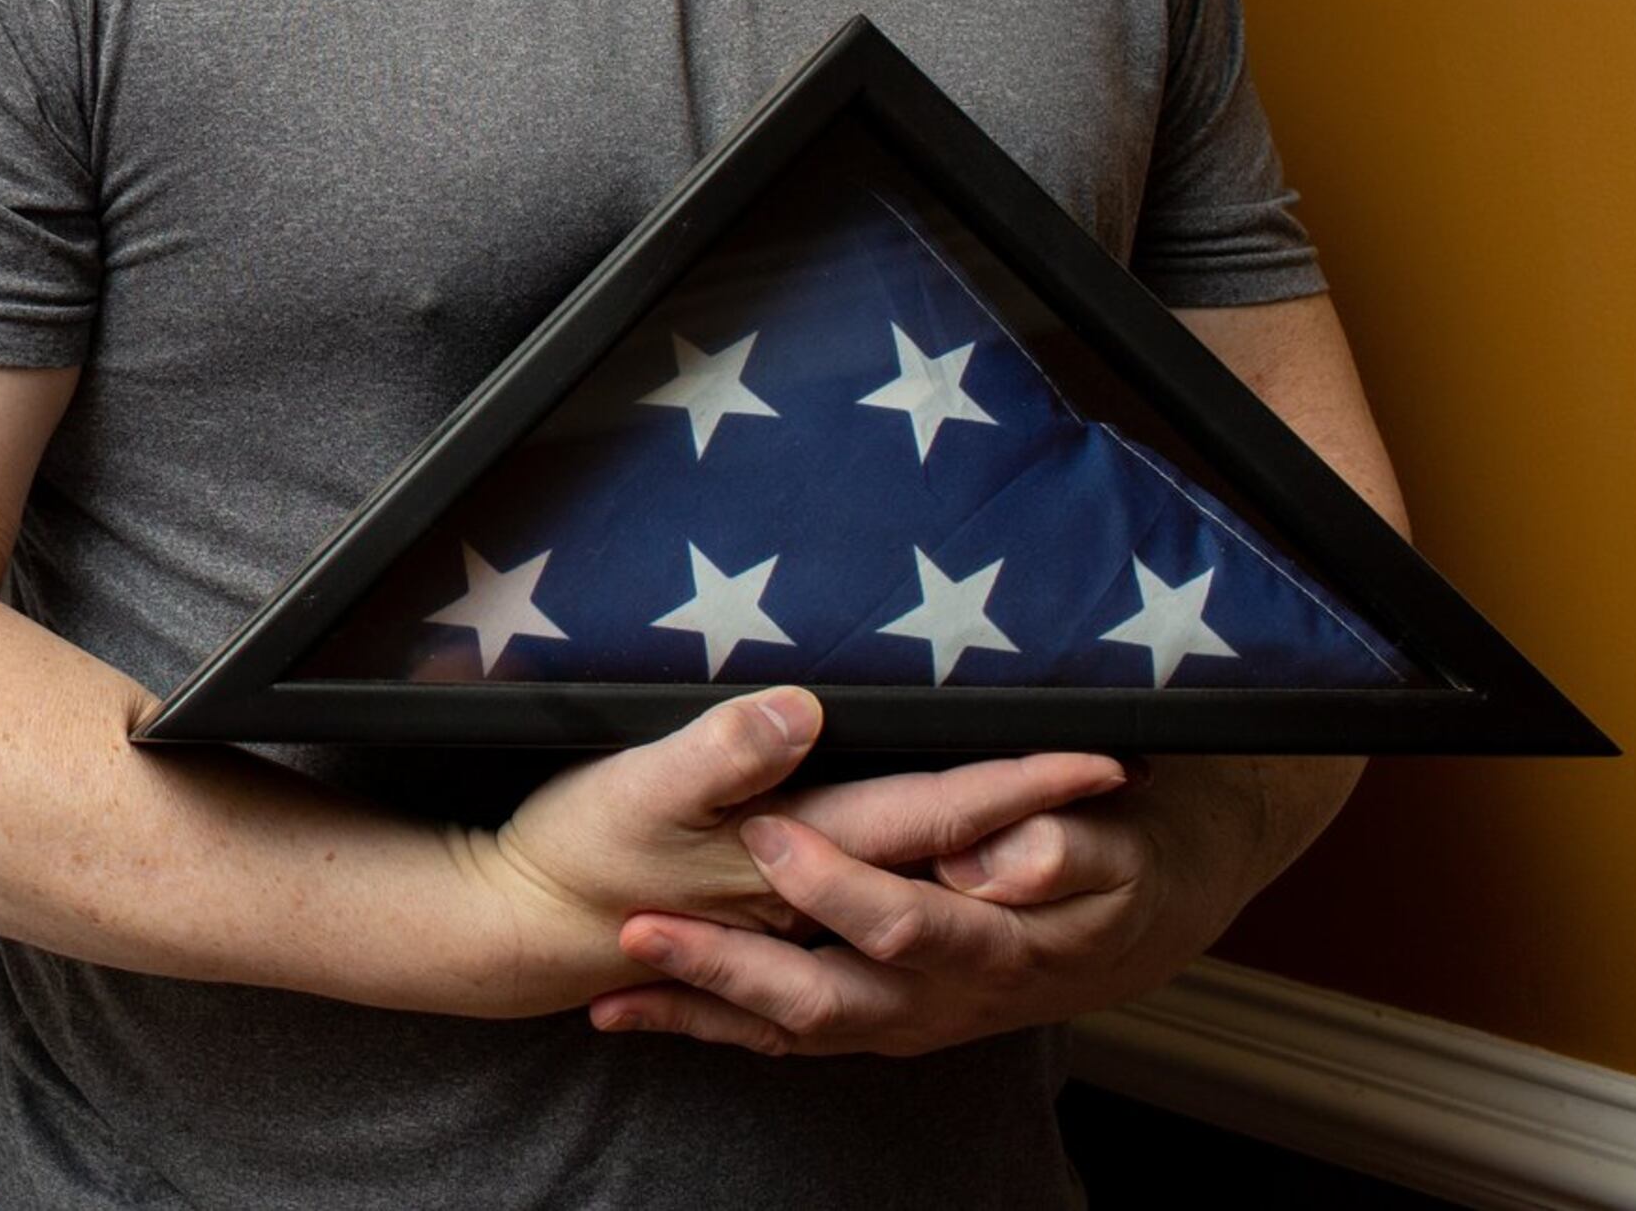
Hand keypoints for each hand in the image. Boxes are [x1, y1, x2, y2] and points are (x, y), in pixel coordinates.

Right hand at [470, 690, 1128, 1006]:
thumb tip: (802, 709)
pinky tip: (945, 887)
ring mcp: (799, 919)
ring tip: (1061, 831)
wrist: (519, 927)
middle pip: (952, 859)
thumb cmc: (576, 851)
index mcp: (801, 848)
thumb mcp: (637, 789)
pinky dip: (917, 910)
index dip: (1018, 782)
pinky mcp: (769, 926)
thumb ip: (723, 751)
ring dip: (993, 870)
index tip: (1102, 752)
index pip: (937, 813)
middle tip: (1116, 784)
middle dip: (1039, 825)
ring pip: (922, 898)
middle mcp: (819, 895)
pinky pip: (874, 924)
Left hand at [597, 763, 1279, 1055]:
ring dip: (698, 1002)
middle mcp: (938, 994)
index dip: (836, 884)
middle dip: (728, 966)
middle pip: (826, 993)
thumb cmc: (1122, 862)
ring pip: (788, 1025)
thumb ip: (1056, 849)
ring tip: (617, 971)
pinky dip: (698, 1023)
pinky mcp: (869, 1020)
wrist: (1135, 926)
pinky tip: (619, 1009)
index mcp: (989, 938)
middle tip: (647, 923)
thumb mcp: (1112, 845)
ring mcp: (901, 1018)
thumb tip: (1000, 856)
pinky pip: (775, 1035)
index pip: (907, 919)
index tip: (766, 836)